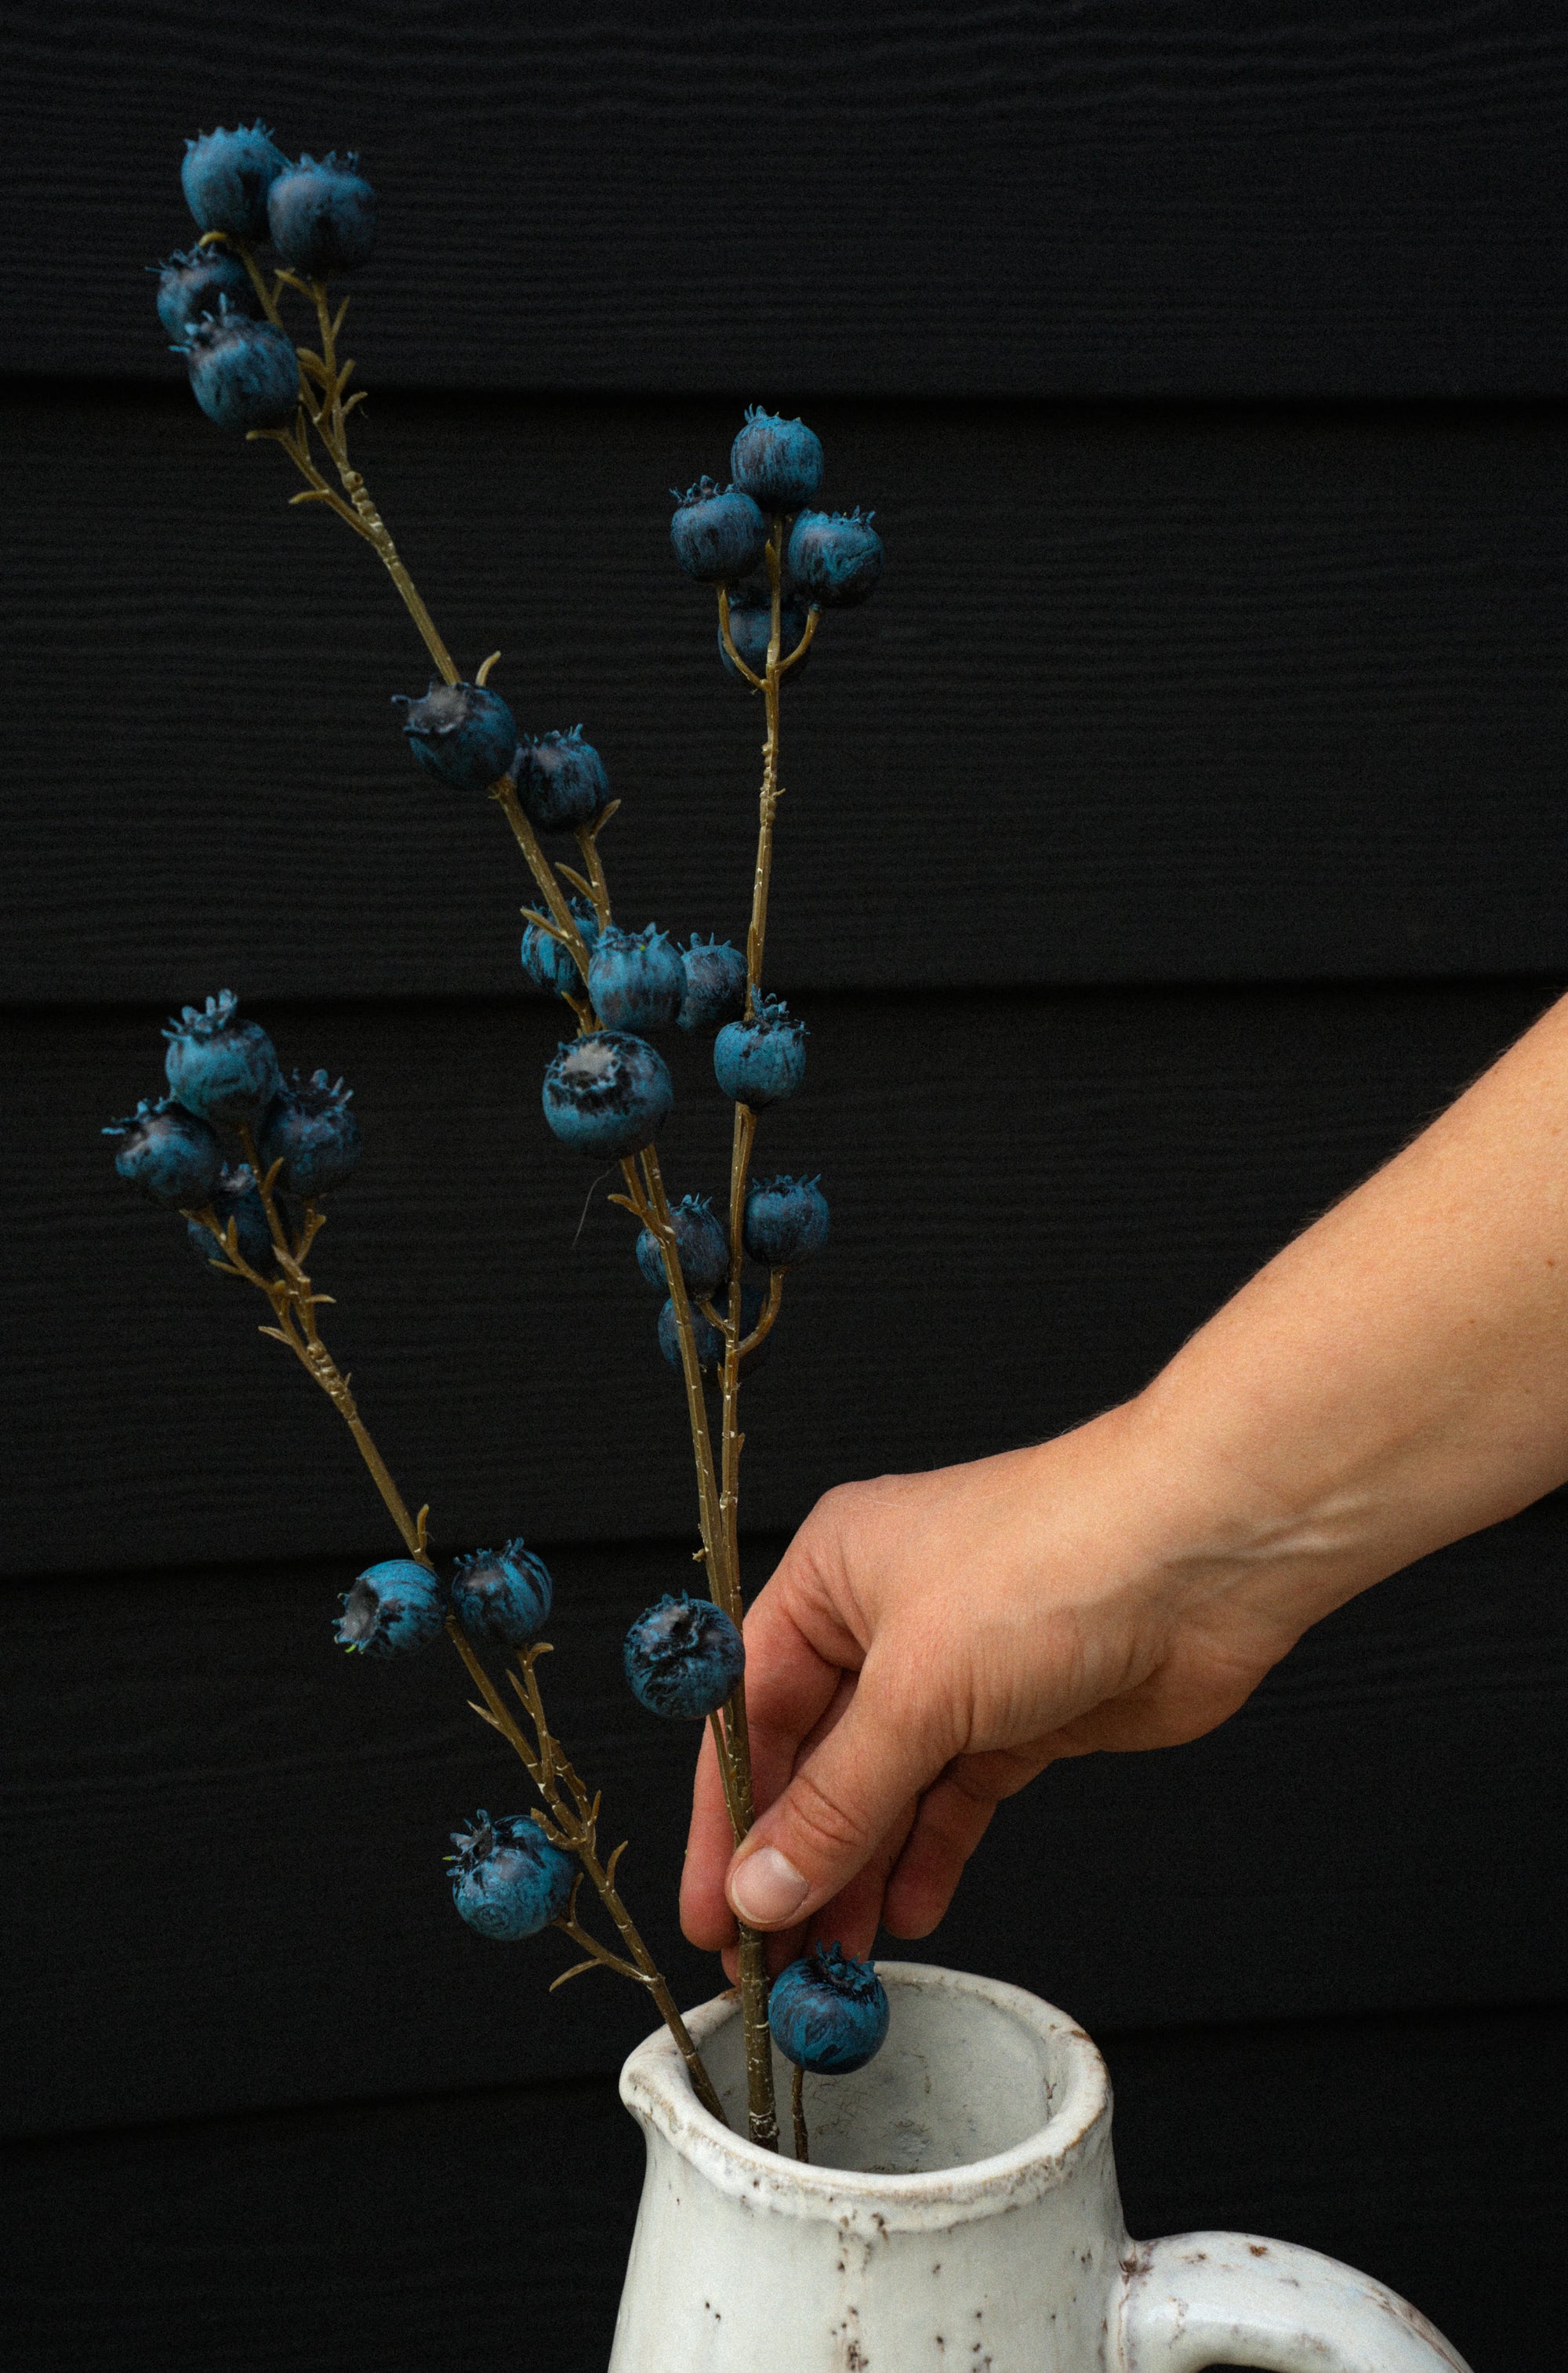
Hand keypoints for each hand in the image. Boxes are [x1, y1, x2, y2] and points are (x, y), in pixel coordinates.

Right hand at [679, 1399, 1323, 1977]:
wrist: (1205, 1554)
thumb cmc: (1052, 1562)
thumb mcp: (916, 1691)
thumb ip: (837, 1803)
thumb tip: (762, 1889)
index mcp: (831, 1576)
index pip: (750, 1714)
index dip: (727, 1821)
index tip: (710, 1914)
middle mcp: (885, 1620)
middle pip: (816, 1761)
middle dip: (794, 1862)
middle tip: (767, 1963)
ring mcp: (959, 1671)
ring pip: (885, 1793)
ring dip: (858, 1877)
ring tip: (832, 1966)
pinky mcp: (1023, 1719)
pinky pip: (954, 1803)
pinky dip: (928, 1860)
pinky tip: (905, 1916)